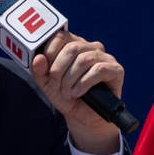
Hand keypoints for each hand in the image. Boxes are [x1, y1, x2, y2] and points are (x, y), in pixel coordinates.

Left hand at [32, 31, 122, 153]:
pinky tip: (78, 93)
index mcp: (73, 44)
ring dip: (70, 79)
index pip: (60, 36)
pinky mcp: (116, 69)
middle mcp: (90, 47)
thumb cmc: (66, 97)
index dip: (49, 54)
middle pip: (71, 48)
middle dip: (59, 70)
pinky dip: (84, 84)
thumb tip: (38, 58)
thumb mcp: (48, 85)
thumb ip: (40, 71)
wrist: (83, 118)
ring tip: (68, 93)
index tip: (47, 72)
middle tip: (56, 86)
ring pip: (84, 59)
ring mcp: (105, 57)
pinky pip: (98, 70)